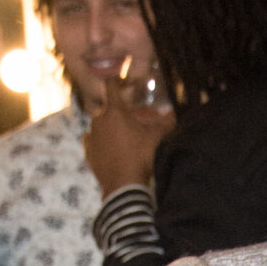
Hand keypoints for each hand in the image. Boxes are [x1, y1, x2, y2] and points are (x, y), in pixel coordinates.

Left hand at [81, 66, 175, 198]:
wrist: (123, 185)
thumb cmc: (141, 156)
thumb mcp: (157, 137)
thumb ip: (167, 122)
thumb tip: (177, 113)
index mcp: (115, 111)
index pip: (111, 85)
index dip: (118, 80)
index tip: (125, 82)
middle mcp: (99, 119)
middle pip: (109, 109)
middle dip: (121, 113)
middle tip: (134, 123)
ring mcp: (92, 136)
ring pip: (101, 125)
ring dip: (111, 127)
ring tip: (124, 139)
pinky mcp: (88, 152)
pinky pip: (94, 141)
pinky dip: (102, 141)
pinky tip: (110, 149)